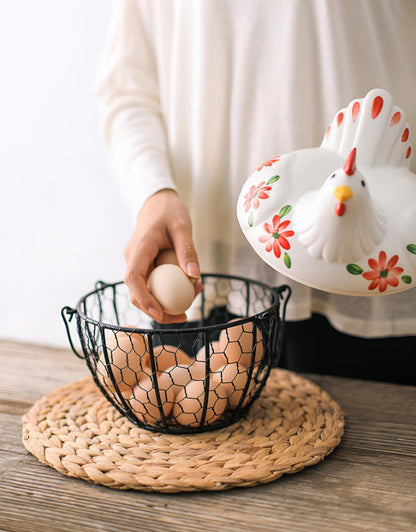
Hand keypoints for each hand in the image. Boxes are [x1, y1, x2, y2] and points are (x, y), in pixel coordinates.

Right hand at [124, 189, 201, 322]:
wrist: (158, 201)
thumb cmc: (170, 211)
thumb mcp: (183, 227)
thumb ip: (188, 251)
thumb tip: (194, 276)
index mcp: (140, 248)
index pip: (133, 278)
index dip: (144, 298)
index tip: (160, 312)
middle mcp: (133, 258)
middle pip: (136, 292)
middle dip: (156, 310)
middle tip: (182, 317)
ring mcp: (137, 262)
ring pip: (145, 291)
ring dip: (165, 302)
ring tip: (192, 299)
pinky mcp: (145, 265)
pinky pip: (153, 283)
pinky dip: (168, 290)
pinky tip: (190, 287)